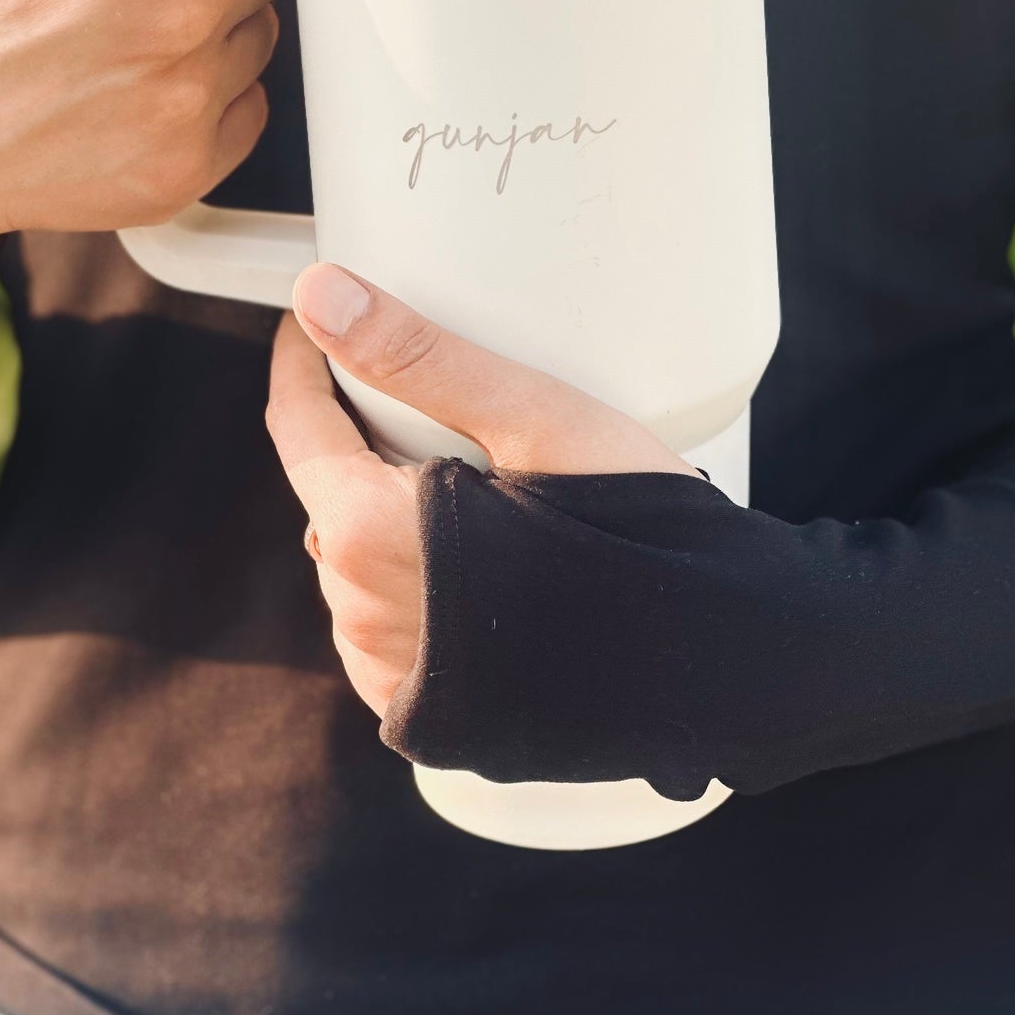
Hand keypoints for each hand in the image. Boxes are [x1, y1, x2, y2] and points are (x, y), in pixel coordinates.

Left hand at [267, 264, 701, 717]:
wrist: (716, 662)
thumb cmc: (636, 536)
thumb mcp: (532, 417)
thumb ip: (416, 355)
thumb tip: (319, 295)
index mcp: (368, 536)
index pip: (298, 429)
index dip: (304, 365)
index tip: (317, 327)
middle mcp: (363, 617)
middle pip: (331, 497)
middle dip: (360, 442)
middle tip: (426, 398)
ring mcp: (394, 677)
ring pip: (358, 564)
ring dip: (389, 516)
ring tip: (470, 478)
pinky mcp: (434, 719)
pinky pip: (391, 629)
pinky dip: (415, 584)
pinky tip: (479, 559)